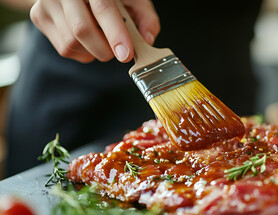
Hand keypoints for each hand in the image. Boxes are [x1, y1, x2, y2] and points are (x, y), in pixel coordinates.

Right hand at [30, 0, 159, 62]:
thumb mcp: (132, 0)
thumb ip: (145, 17)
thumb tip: (147, 39)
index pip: (102, 8)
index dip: (115, 33)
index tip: (126, 54)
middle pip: (81, 29)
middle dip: (105, 50)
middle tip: (119, 53)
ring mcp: (48, 3)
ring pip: (72, 43)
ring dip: (94, 52)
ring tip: (102, 39)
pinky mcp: (39, 17)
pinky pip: (64, 49)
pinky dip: (83, 53)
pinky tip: (89, 41)